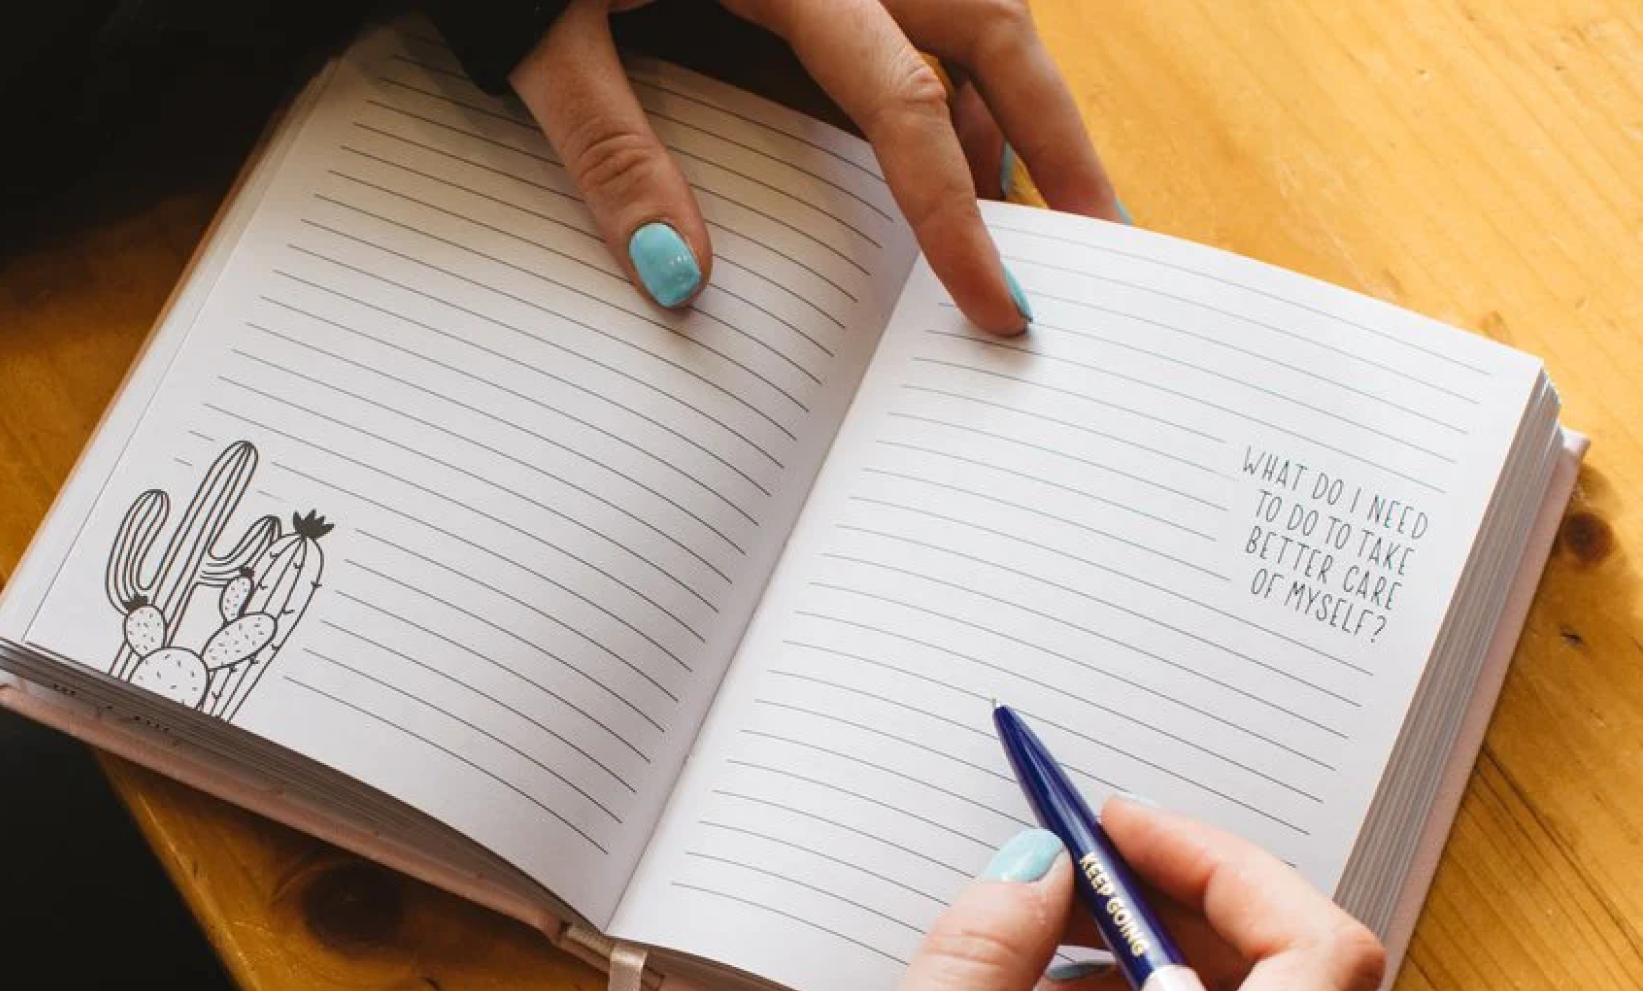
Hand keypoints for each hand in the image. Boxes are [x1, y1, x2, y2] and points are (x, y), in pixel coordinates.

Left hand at [510, 0, 1118, 329]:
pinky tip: (955, 136)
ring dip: (1016, 107)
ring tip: (1038, 210)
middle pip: (995, 32)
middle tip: (1104, 245)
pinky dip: (956, 71)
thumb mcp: (538, 27)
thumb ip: (608, 147)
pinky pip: (926, 0)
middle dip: (1057, 142)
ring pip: (977, 8)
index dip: (956, 215)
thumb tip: (680, 281)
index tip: (999, 308)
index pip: (900, 102)